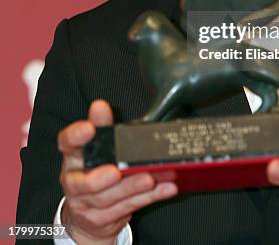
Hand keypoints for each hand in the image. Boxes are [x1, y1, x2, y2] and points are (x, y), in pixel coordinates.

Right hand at [58, 100, 177, 244]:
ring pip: (107, 199)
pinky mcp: (101, 219)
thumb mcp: (98, 146)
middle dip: (101, 178)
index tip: (89, 127)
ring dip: (131, 188)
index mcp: (72, 157)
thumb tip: (100, 106)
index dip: (75, 136)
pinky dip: (148, 198)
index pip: (66, 144)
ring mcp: (85, 204)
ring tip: (150, 178)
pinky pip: (126, 208)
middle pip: (85, 182)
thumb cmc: (96, 170)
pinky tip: (165, 188)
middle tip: (117, 171)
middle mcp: (74, 181)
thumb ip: (101, 126)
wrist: (86, 212)